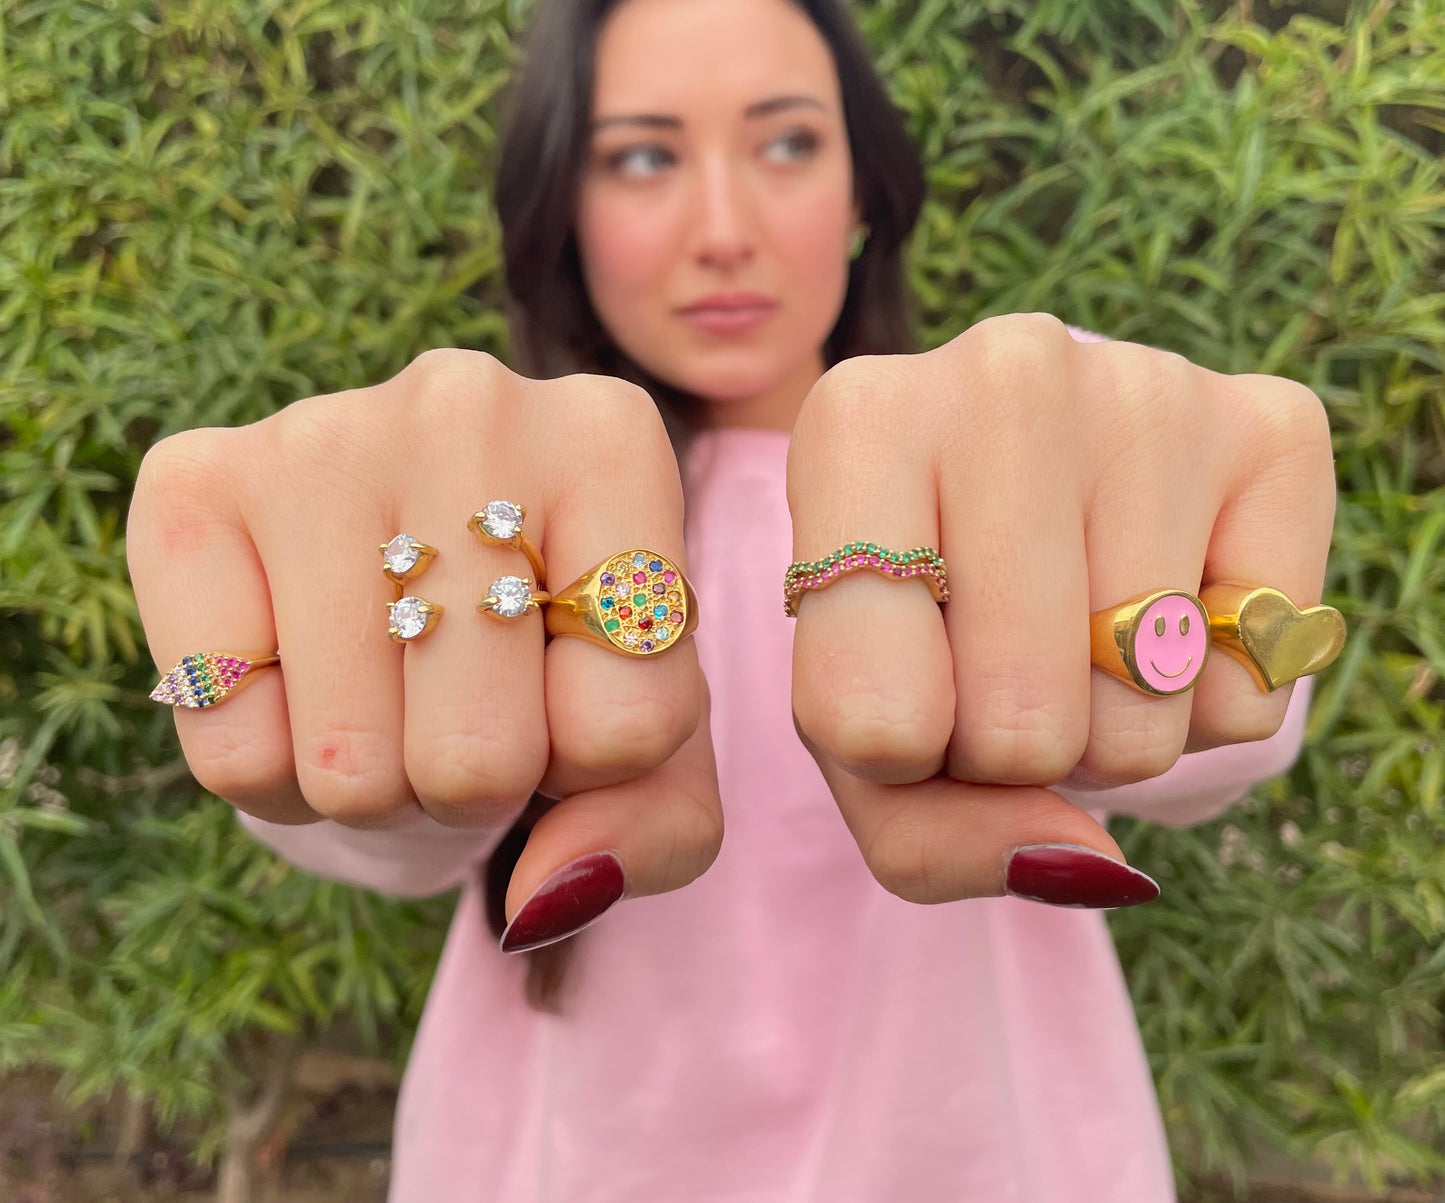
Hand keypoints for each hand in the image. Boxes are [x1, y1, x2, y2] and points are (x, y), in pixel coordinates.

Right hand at [127, 349, 723, 930]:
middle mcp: (469, 406)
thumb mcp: (652, 743)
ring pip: (350, 769)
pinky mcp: (190, 484)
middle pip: (482, 754)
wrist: (417, 567)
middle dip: (478, 783)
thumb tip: (543, 896)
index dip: (595, 763)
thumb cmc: (554, 654)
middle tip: (467, 706)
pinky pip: (232, 749)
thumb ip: (656, 827)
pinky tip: (303, 682)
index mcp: (611, 442)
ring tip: (391, 694)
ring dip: (377, 786)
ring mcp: (319, 434)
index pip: (630, 720)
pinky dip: (274, 772)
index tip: (569, 693)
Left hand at [785, 313, 1335, 906]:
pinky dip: (1208, 703)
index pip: (871, 718)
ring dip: (1108, 733)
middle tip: (996, 668)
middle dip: (1010, 753)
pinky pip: (1253, 685)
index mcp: (856, 426)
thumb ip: (924, 835)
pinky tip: (1165, 610)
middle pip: (1018, 726)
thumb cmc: (917, 622)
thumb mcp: (859, 735)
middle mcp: (1005, 371)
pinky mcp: (1274, 424)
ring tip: (1074, 637)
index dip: (895, 761)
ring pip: (1141, 713)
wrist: (1020, 491)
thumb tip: (1086, 863)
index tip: (897, 690)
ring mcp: (1150, 386)